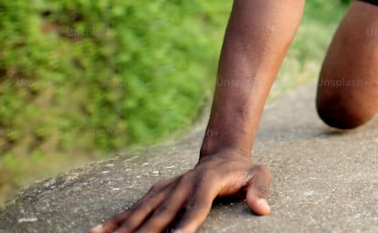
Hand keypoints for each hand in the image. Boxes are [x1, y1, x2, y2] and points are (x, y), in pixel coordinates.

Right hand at [89, 149, 270, 232]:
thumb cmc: (244, 170)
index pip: (197, 206)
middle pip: (163, 213)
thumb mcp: (259, 174)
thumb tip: (262, 209)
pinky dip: (114, 221)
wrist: (224, 153)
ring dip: (123, 228)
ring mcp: (167, 187)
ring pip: (142, 211)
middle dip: (146, 232)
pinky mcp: (157, 191)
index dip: (187, 223)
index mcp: (207, 181)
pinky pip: (134, 208)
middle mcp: (182, 184)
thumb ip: (260, 190)